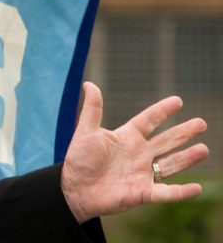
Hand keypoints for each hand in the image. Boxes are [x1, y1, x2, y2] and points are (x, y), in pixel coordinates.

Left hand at [61, 82, 208, 222]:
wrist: (73, 189)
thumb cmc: (78, 160)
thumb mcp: (85, 131)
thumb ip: (92, 109)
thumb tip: (89, 83)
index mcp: (126, 138)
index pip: (148, 121)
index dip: (162, 111)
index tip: (178, 100)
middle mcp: (138, 154)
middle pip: (166, 141)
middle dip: (183, 132)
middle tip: (201, 123)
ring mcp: (142, 174)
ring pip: (170, 164)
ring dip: (187, 158)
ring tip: (204, 149)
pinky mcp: (142, 193)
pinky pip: (166, 193)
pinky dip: (182, 192)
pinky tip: (197, 188)